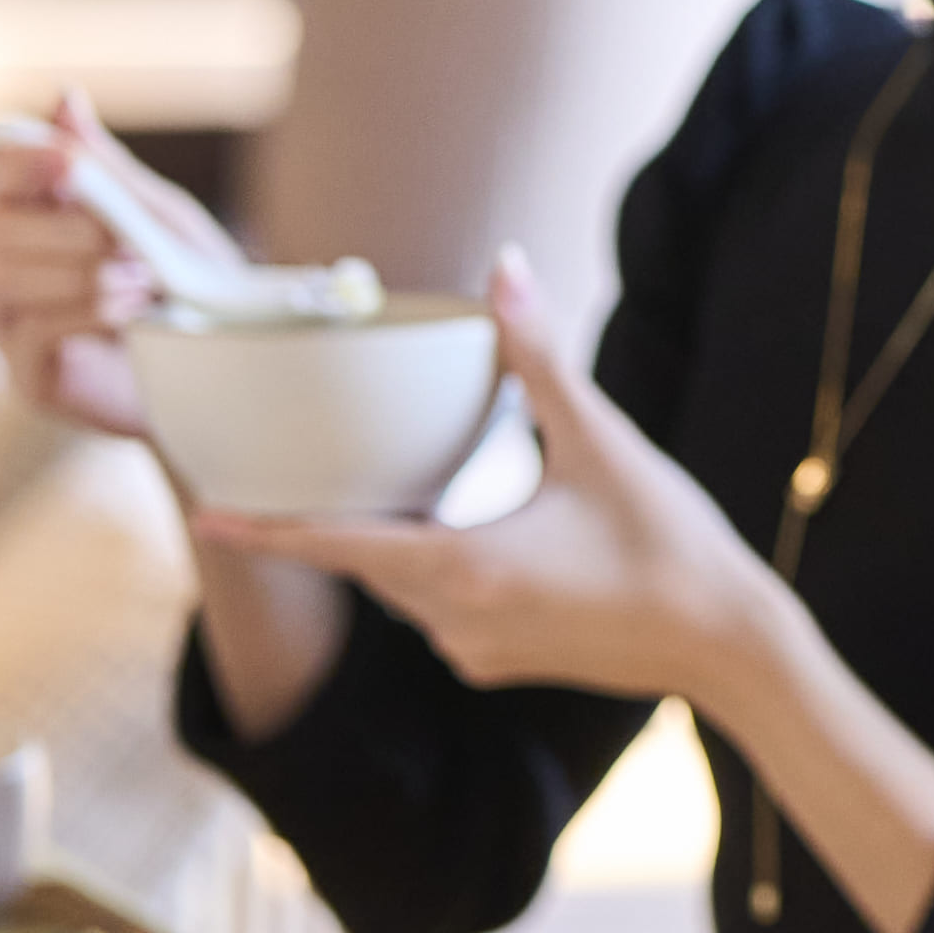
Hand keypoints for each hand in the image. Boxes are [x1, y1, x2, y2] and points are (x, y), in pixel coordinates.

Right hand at [0, 95, 226, 440]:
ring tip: (144, 275)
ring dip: (83, 269)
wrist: (222, 370)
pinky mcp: (28, 373)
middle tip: (135, 240)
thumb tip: (65, 97)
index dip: (19, 163)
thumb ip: (106, 165)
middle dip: (73, 227)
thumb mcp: (154, 214)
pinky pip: (32, 329)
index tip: (68, 164)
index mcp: (29, 216)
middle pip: (1, 228)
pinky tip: (133, 307)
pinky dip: (86, 309)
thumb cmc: (185, 286)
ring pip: (9, 278)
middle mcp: (4, 266)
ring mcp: (9, 324)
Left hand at [188, 252, 786, 705]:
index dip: (267, 529)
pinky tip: (480, 533)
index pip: (337, 546)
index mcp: (462, 568)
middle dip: (337, 517)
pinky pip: (444, 613)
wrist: (728, 644)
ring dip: (397, 539)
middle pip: (365, 561)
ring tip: (400, 486)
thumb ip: (541, 356)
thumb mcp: (602, 441)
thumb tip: (504, 268)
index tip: (205, 515)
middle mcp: (453, 621)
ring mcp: (476, 651)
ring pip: (405, 588)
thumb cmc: (669, 543)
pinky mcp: (502, 664)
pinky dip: (441, 569)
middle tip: (298, 468)